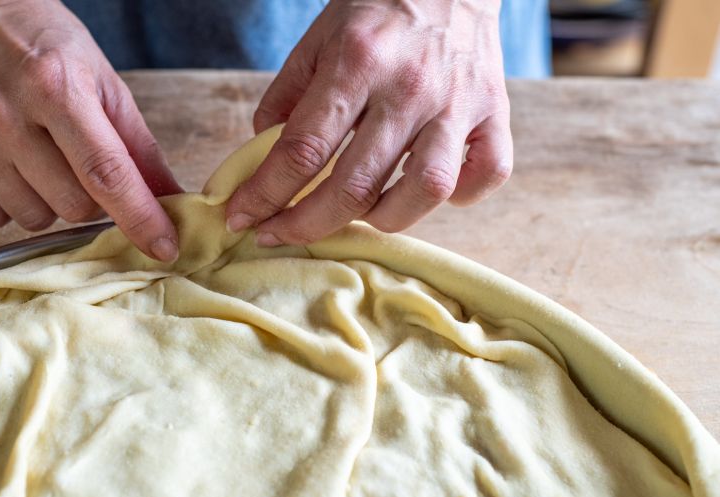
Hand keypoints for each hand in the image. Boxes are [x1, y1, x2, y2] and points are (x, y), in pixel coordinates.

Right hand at [0, 0, 181, 260]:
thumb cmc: (51, 50)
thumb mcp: (106, 84)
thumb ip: (141, 148)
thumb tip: (172, 202)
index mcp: (55, 86)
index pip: (105, 171)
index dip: (139, 216)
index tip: (164, 247)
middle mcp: (4, 111)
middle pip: (73, 206)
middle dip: (90, 199)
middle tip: (80, 162)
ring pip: (33, 219)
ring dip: (49, 201)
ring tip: (41, 157)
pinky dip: (9, 202)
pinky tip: (8, 162)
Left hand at [226, 0, 512, 245]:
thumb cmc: (376, 9)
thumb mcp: (318, 39)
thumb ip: (286, 96)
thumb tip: (263, 159)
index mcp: (356, 62)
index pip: (302, 149)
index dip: (265, 194)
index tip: (242, 218)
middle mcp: (410, 87)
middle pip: (354, 186)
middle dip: (305, 225)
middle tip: (279, 234)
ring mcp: (458, 103)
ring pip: (426, 190)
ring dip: (381, 219)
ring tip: (355, 213)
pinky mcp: (495, 112)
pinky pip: (488, 174)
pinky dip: (459, 197)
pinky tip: (424, 191)